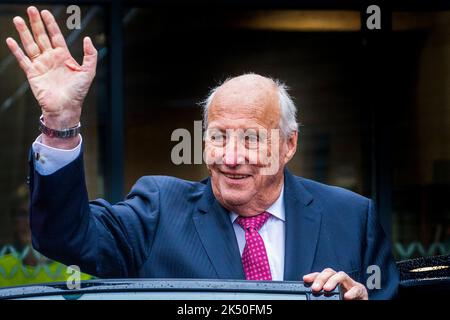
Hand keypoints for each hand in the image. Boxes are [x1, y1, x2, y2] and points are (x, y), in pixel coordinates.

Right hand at [5, 6, 96, 130]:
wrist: (66, 108)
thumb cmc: (78, 92)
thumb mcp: (88, 72)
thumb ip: (90, 55)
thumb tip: (87, 39)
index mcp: (64, 56)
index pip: (56, 36)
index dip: (50, 24)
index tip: (45, 12)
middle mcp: (51, 58)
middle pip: (41, 36)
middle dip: (36, 23)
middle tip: (30, 8)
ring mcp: (41, 65)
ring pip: (31, 45)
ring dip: (24, 32)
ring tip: (18, 19)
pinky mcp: (32, 74)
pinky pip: (23, 60)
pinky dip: (16, 50)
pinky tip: (10, 40)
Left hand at [303, 268, 367, 299]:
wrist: (359, 303)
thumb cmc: (344, 301)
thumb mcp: (331, 298)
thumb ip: (322, 296)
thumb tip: (312, 297)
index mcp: (331, 282)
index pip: (321, 275)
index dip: (313, 276)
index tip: (305, 279)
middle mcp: (340, 281)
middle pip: (330, 272)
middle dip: (321, 278)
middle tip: (315, 288)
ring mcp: (350, 284)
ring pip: (341, 275)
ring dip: (333, 280)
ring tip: (327, 289)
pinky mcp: (360, 290)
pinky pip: (356, 288)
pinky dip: (351, 292)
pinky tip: (346, 296)